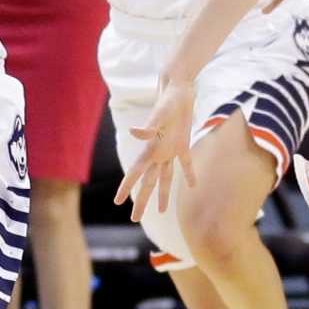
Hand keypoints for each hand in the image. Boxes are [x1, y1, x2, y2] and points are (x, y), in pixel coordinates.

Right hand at [113, 76, 196, 219]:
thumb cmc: (168, 100)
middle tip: (134, 219)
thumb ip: (148, 127)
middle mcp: (158, 152)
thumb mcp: (159, 114)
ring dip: (162, 194)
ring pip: (164, 178)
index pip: (135, 173)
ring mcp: (170, 149)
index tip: (117, 203)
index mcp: (150, 149)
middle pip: (148, 182)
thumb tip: (134, 132)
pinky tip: (192, 186)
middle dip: (142, 201)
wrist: (179, 88)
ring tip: (160, 211)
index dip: (126, 188)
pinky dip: (189, 174)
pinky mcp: (183, 144)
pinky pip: (185, 164)